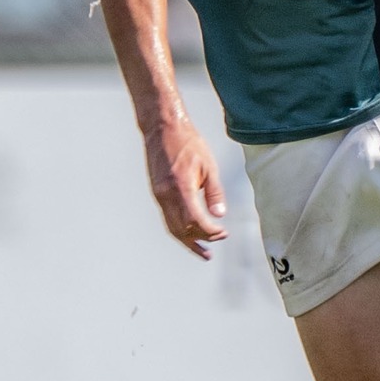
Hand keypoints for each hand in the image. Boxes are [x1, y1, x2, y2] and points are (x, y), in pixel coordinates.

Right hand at [142, 117, 227, 257]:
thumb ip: (214, 192)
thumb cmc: (188, 144)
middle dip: (200, 240)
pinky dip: (179, 229)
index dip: (210, 232)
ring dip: (187, 241)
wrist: (162, 129)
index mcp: (181, 188)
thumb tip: (219, 215)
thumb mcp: (209, 165)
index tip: (223, 233)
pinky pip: (167, 218)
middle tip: (217, 241)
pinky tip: (189, 233)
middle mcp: (166, 195)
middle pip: (181, 229)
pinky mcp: (157, 193)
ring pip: (172, 227)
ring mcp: (159, 195)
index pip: (195, 221)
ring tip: (203, 251)